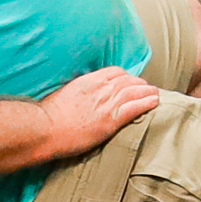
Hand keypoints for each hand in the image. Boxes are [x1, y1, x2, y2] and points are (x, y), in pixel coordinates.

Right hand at [34, 67, 163, 155]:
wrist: (44, 128)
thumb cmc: (47, 116)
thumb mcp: (63, 95)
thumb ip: (76, 93)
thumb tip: (78, 97)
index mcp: (88, 81)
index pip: (115, 72)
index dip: (126, 77)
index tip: (130, 82)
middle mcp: (100, 89)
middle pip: (128, 81)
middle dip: (139, 84)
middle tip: (146, 89)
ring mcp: (107, 104)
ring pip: (135, 92)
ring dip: (148, 92)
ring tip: (156, 95)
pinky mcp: (111, 120)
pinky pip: (135, 108)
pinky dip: (147, 103)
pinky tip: (155, 103)